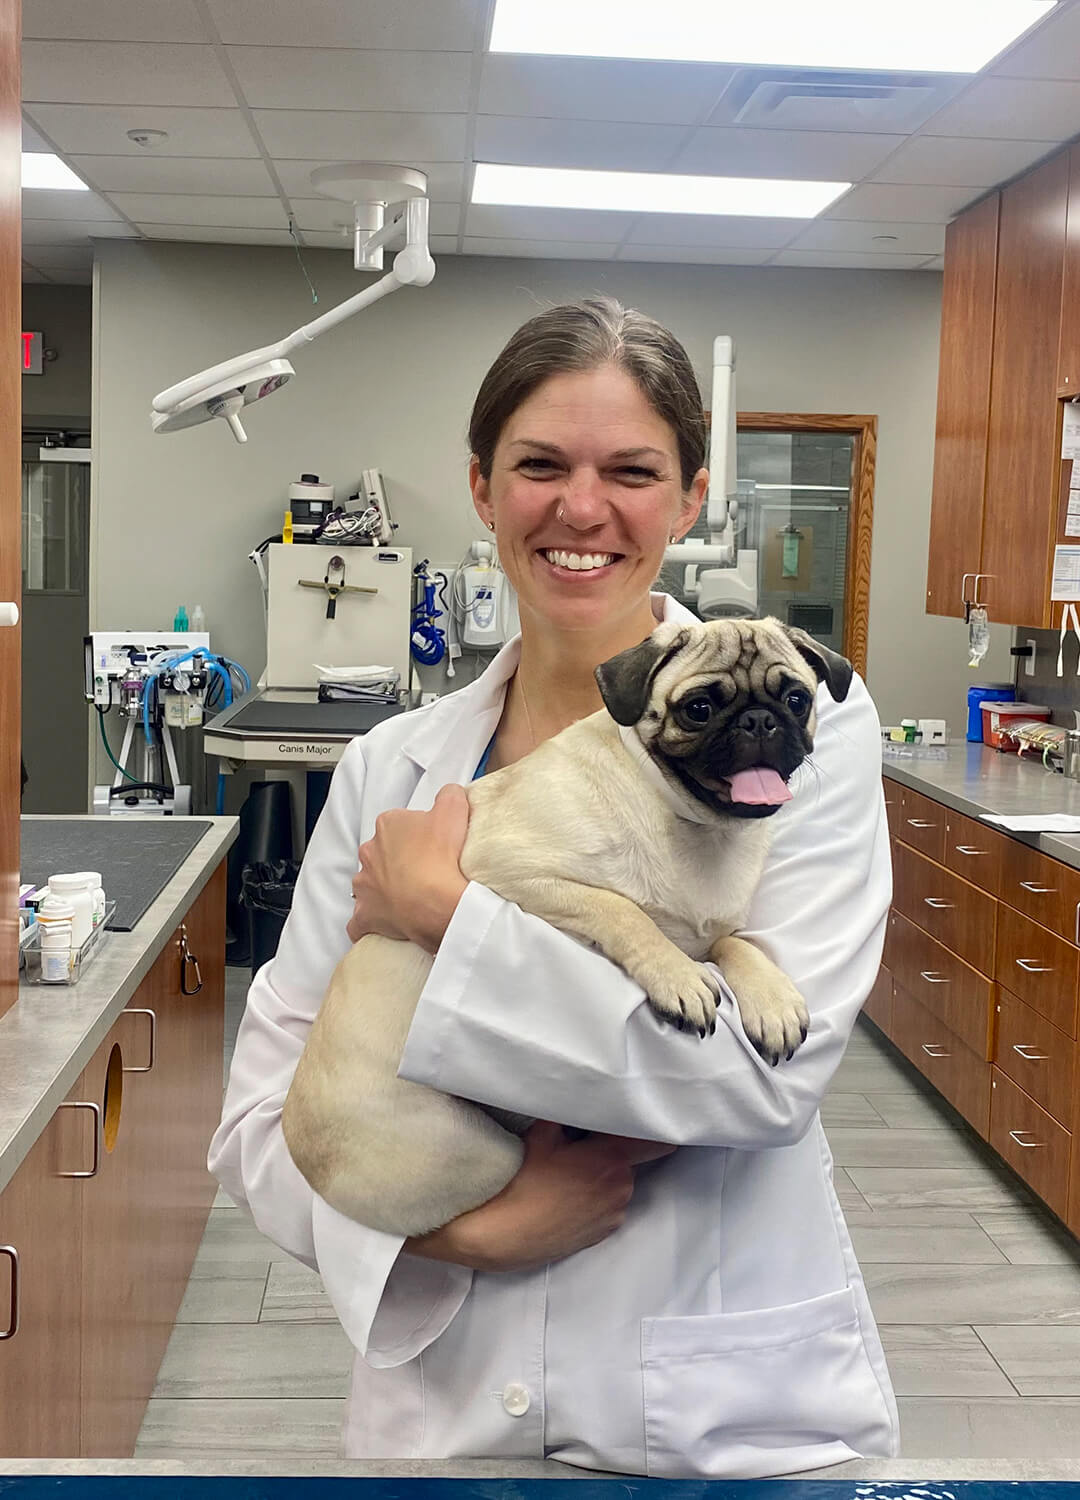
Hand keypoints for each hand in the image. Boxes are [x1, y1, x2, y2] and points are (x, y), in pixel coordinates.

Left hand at [348, 784, 469, 952]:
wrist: (437, 904)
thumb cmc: (443, 858)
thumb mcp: (454, 810)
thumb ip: (449, 795)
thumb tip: (449, 794)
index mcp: (388, 825)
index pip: (401, 824)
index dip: (419, 834)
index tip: (434, 845)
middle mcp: (370, 852)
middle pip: (384, 852)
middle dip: (400, 859)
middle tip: (427, 869)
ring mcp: (365, 885)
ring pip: (371, 883)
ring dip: (385, 888)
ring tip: (413, 896)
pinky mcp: (365, 915)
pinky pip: (360, 920)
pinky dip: (369, 921)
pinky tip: (384, 923)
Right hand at [407, 1121, 676, 1272]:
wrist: (505, 1233)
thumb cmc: (524, 1181)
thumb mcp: (542, 1134)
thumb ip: (568, 1113)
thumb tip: (580, 1097)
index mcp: (613, 1159)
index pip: (653, 1141)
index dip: (653, 1130)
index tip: (651, 1122)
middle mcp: (622, 1187)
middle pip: (627, 1160)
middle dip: (610, 1151)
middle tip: (580, 1147)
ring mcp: (614, 1213)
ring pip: (617, 1183)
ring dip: (603, 1176)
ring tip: (569, 1175)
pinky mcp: (604, 1233)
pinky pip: (609, 1205)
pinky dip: (596, 1198)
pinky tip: (569, 1197)